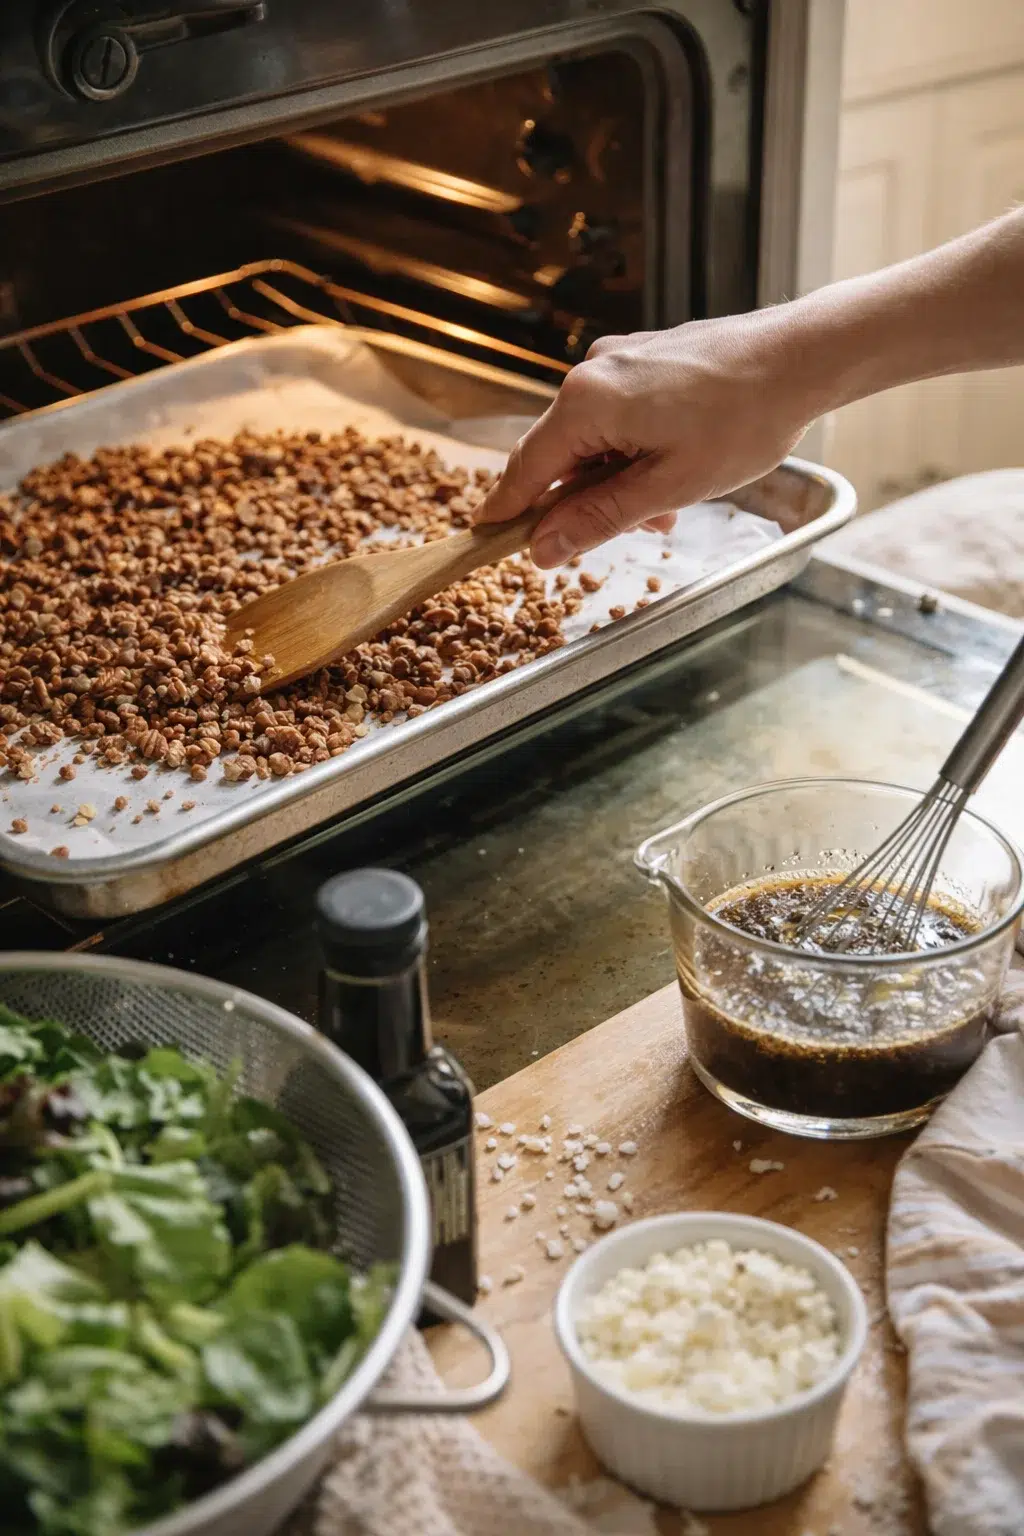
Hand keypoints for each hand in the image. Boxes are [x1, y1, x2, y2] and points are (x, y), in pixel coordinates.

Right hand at [474, 311, 820, 567]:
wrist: (802, 358)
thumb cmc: (744, 419)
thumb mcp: (668, 488)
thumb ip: (598, 519)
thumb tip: (542, 548)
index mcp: (587, 402)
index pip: (526, 470)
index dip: (508, 512)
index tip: (485, 541)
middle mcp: (591, 373)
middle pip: (559, 456)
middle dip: (585, 502)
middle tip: (629, 533)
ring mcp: (618, 361)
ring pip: (593, 440)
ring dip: (617, 481)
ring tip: (667, 508)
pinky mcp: (642, 359)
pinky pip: (616, 417)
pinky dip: (633, 452)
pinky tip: (672, 471)